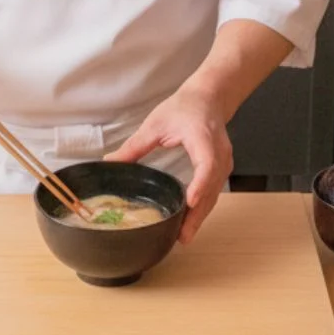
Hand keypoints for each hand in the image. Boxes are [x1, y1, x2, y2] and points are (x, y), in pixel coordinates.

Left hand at [104, 85, 232, 243]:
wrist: (209, 98)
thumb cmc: (185, 108)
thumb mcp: (156, 124)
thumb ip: (134, 146)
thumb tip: (110, 162)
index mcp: (203, 138)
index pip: (207, 165)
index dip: (200, 185)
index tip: (190, 202)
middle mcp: (219, 153)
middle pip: (211, 188)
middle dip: (198, 214)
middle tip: (183, 236)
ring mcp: (223, 163)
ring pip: (214, 194)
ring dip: (200, 216)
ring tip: (184, 236)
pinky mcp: (221, 169)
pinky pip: (213, 192)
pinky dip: (203, 208)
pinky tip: (190, 222)